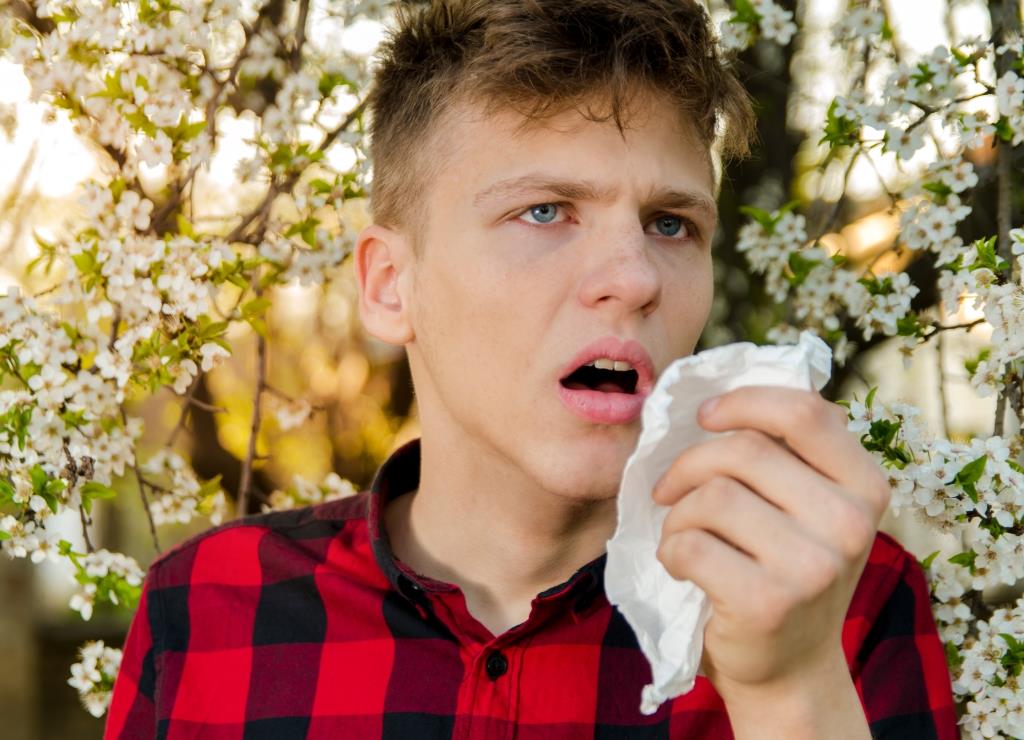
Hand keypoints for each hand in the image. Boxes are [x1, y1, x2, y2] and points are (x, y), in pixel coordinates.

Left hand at [652, 386, 890, 700]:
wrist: (790, 669)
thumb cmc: (786, 571)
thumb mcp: (810, 508)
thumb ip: (789, 454)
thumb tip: (718, 394)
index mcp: (866, 486)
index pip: (803, 411)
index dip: (742, 401)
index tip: (703, 416)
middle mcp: (851, 523)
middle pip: (743, 450)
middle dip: (688, 464)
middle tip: (667, 490)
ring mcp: (814, 566)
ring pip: (711, 495)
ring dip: (677, 514)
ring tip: (683, 536)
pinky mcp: (769, 602)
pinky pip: (690, 544)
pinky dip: (670, 550)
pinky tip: (682, 567)